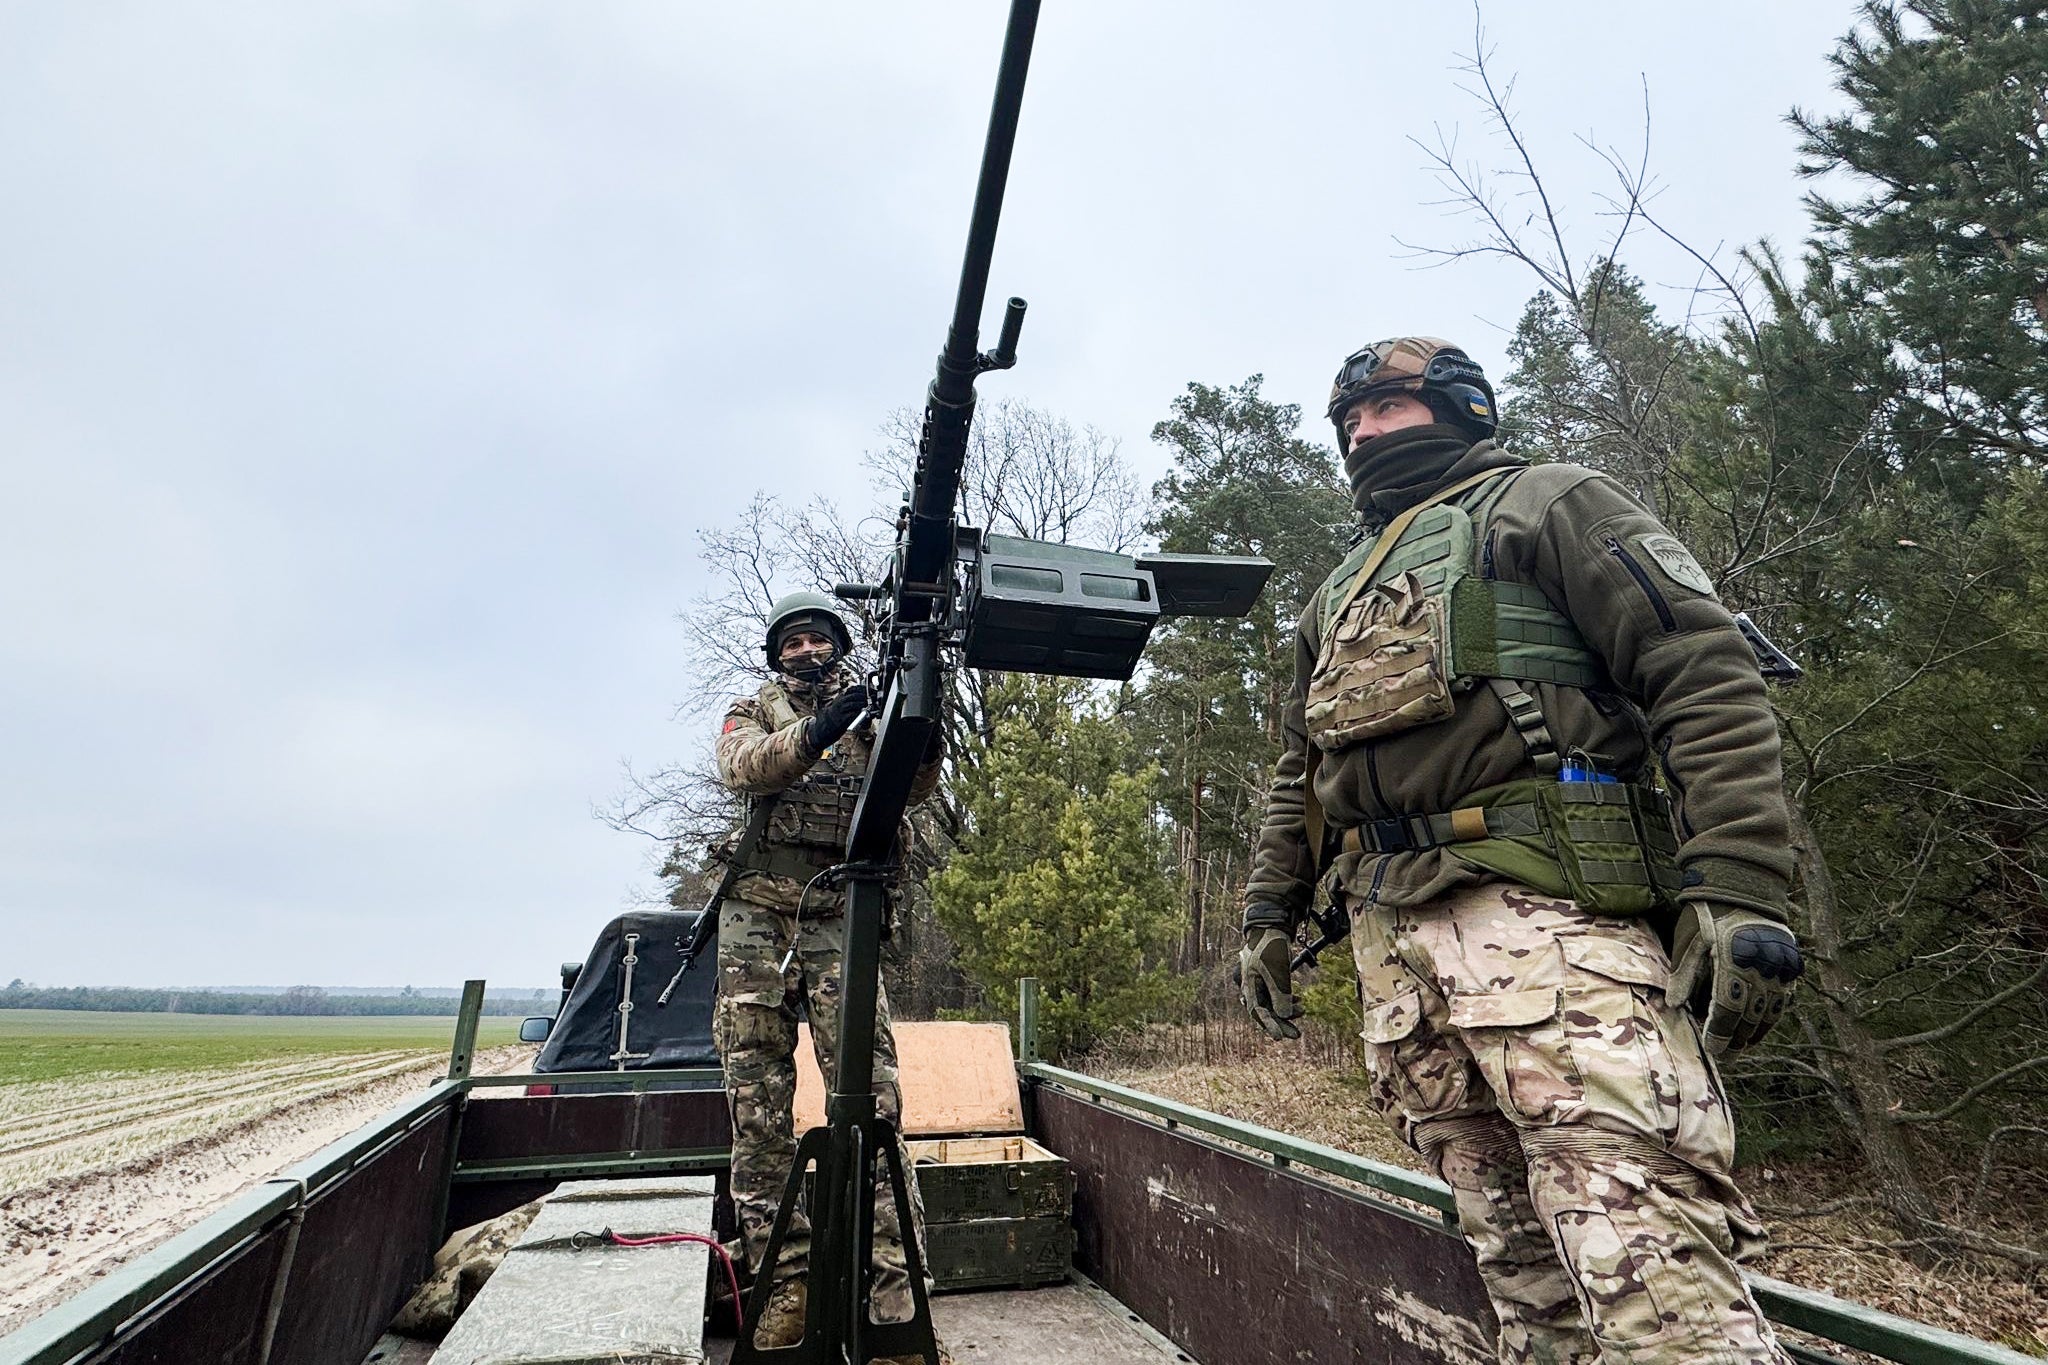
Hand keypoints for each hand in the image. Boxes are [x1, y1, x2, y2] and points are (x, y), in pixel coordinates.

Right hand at [802, 685, 868, 753]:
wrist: (827, 725)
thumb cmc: (838, 714)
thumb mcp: (843, 704)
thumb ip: (852, 700)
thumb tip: (867, 697)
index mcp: (842, 697)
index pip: (853, 689)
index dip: (863, 689)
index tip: (871, 690)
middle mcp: (841, 702)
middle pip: (854, 696)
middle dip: (865, 697)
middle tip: (872, 699)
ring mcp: (841, 711)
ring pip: (853, 704)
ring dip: (862, 705)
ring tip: (868, 706)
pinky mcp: (842, 720)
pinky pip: (853, 715)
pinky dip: (860, 714)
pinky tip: (864, 715)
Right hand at [1237, 926, 1303, 1040]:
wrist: (1272, 924)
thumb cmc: (1271, 945)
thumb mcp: (1277, 970)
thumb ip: (1280, 993)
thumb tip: (1284, 1015)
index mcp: (1248, 984)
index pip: (1257, 1011)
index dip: (1269, 1025)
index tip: (1281, 1037)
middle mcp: (1251, 984)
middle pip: (1265, 1010)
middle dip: (1281, 1022)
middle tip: (1296, 1035)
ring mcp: (1259, 980)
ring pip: (1272, 1002)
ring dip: (1287, 1009)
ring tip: (1302, 1011)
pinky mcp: (1268, 975)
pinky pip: (1276, 992)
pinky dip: (1287, 998)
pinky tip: (1299, 1001)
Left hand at [1667, 902, 1802, 1053]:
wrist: (1742, 885)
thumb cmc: (1707, 913)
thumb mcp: (1689, 940)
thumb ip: (1684, 974)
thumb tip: (1674, 1006)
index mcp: (1732, 959)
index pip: (1727, 1007)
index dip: (1719, 1032)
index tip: (1713, 1050)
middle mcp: (1760, 964)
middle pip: (1750, 1013)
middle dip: (1736, 1038)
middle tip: (1726, 1056)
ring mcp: (1779, 963)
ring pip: (1770, 1009)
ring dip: (1756, 1031)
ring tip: (1742, 1046)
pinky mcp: (1789, 961)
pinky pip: (1784, 996)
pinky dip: (1772, 1015)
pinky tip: (1760, 1026)